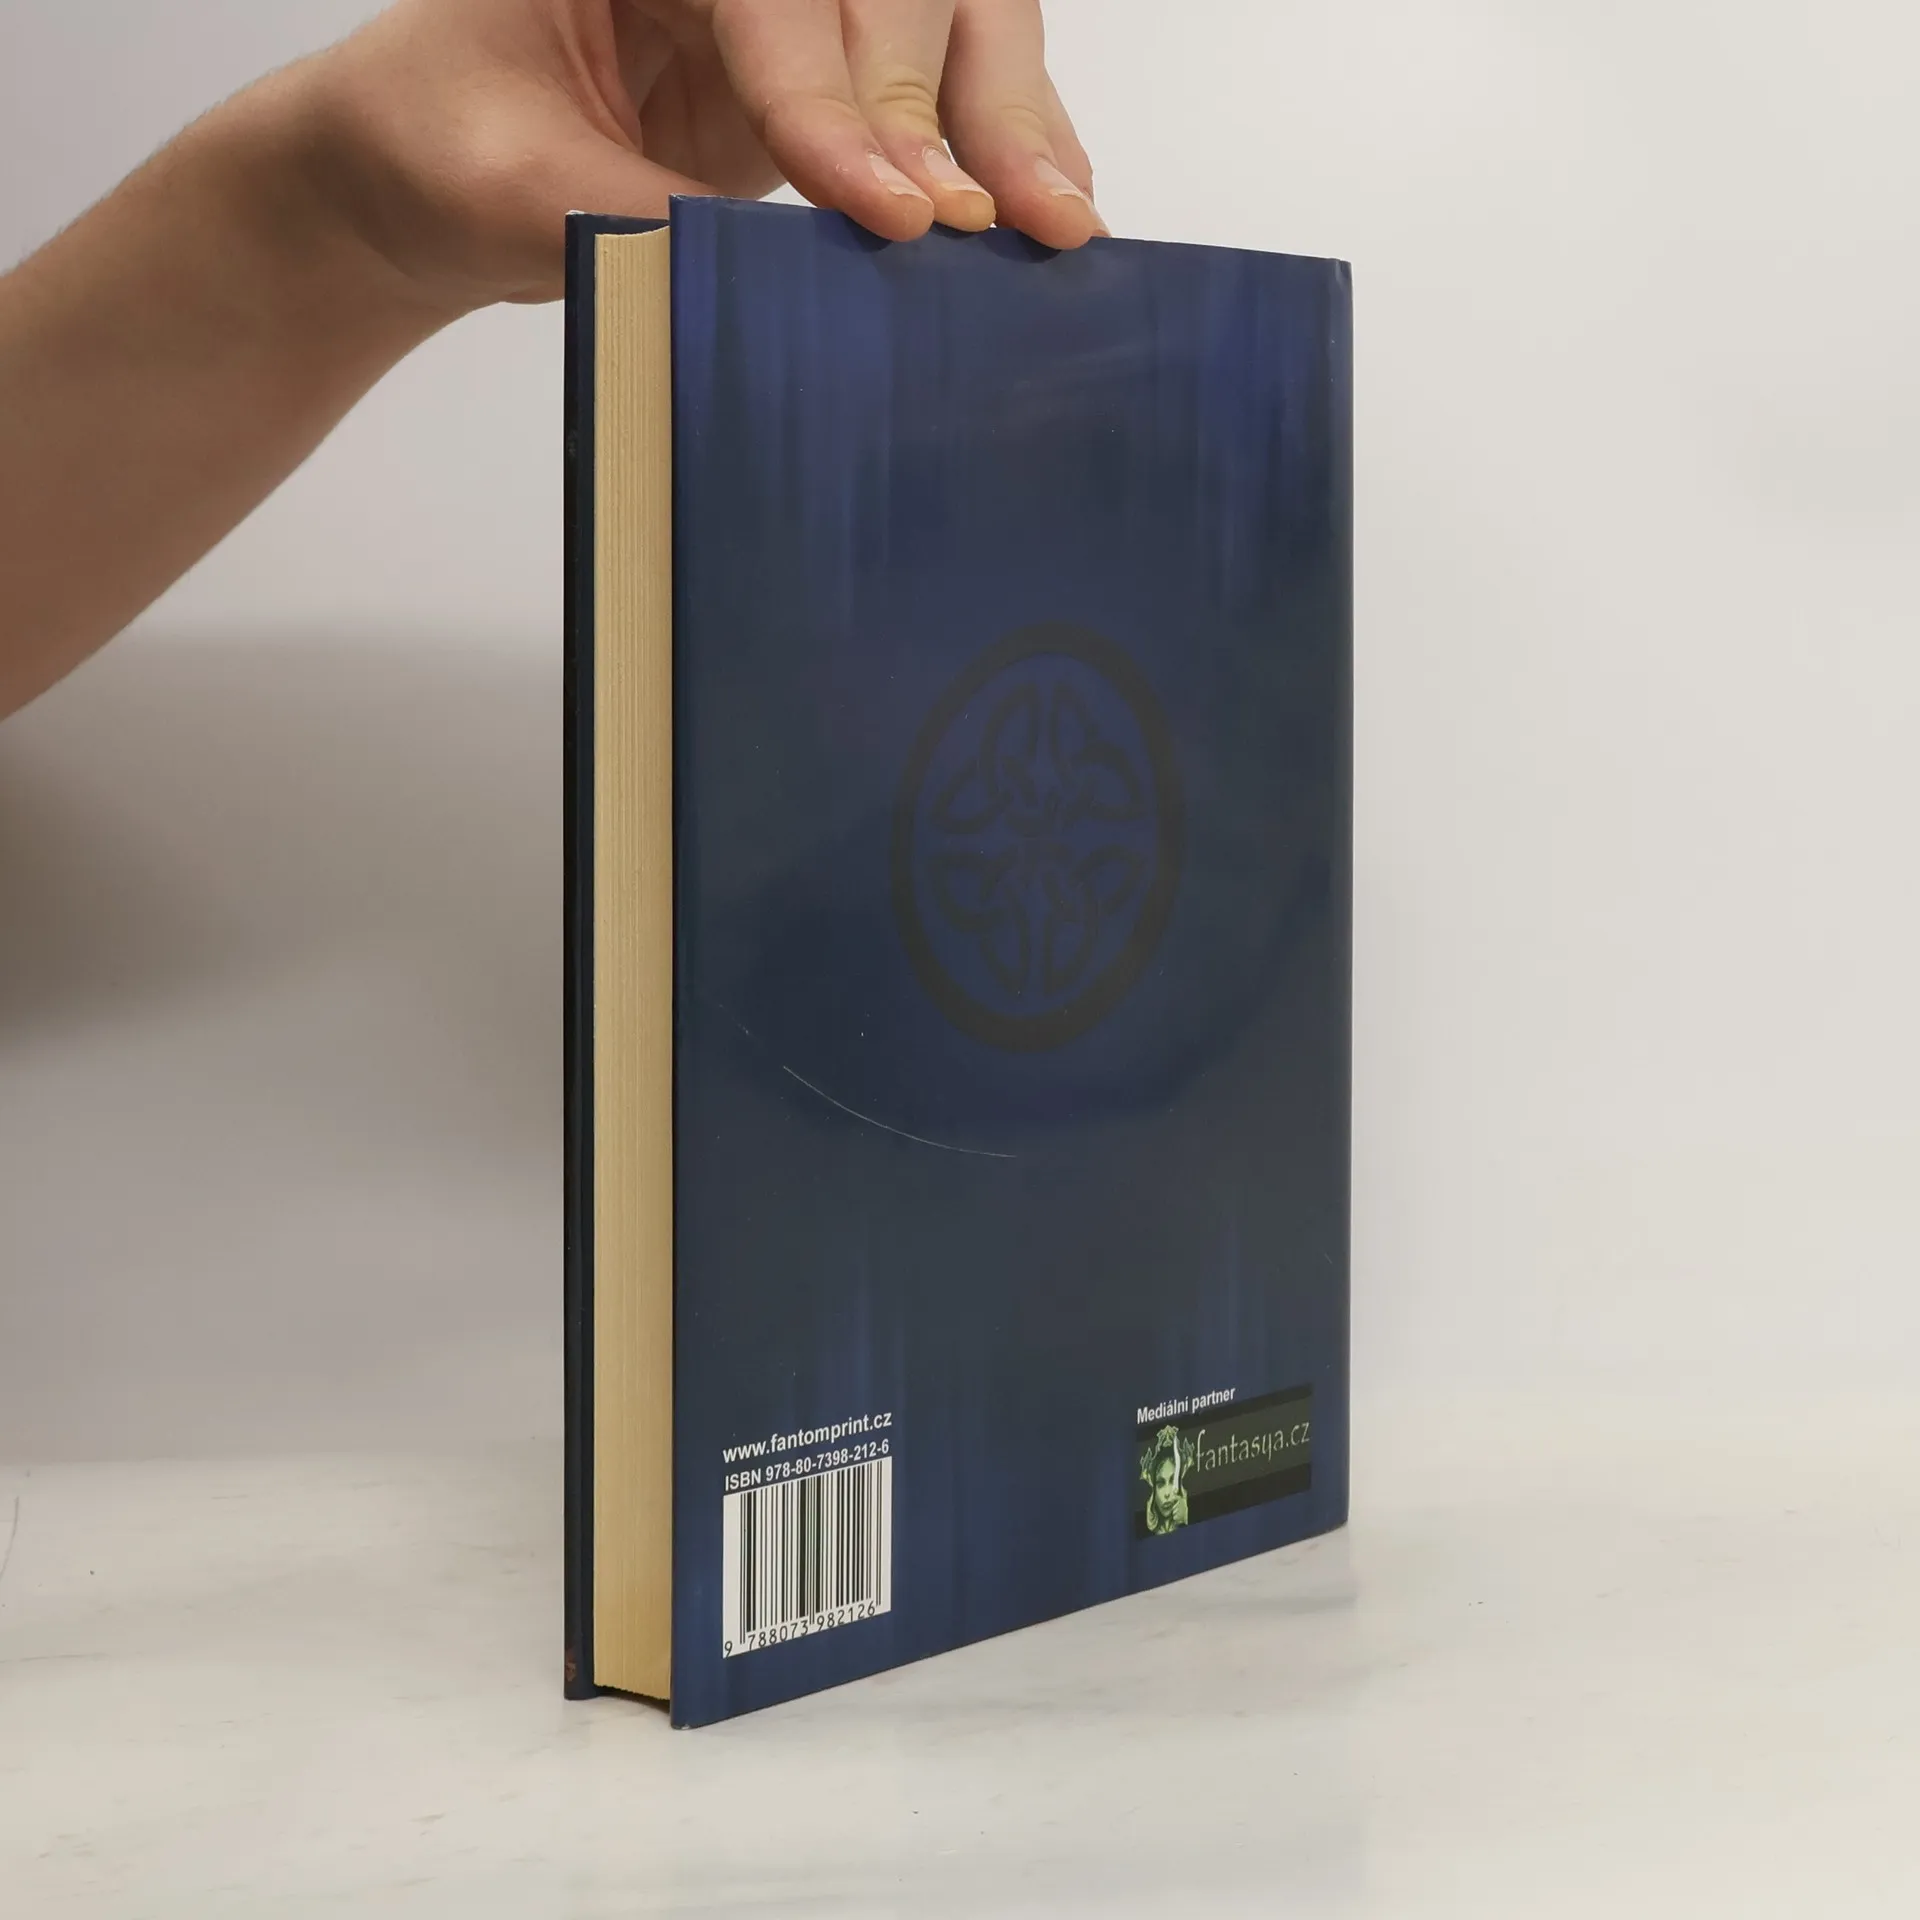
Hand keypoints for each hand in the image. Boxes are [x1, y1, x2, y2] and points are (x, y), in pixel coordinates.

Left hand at [302, 0, 1103, 312]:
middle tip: (982, 220)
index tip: (882, 209)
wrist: (427, 167)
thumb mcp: (506, 188)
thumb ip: (635, 219)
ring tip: (1056, 224)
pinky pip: (949, 90)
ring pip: (950, 16)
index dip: (833, 101)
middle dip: (946, 103)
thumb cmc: (439, 145)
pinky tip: (1051, 213)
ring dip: (1009, 119)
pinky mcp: (838, 80)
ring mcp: (799, 10)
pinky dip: (1008, 147)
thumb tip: (780, 281)